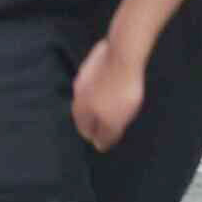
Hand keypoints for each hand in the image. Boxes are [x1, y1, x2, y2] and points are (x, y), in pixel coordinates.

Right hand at [71, 35, 146, 151]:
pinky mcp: (94, 61)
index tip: (109, 136)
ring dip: (99, 100)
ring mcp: (84, 75)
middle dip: (96, 118)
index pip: (85, 130)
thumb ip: (106, 135)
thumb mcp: (115, 121)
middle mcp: (78, 93)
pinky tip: (115, 82)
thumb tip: (98, 146)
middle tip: (113, 120)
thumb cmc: (120, 91)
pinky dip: (103, 84)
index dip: (98, 135)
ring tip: (115, 101)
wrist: (123, 55)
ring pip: (89, 94)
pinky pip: (97, 78)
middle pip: (85, 112)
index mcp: (81, 109)